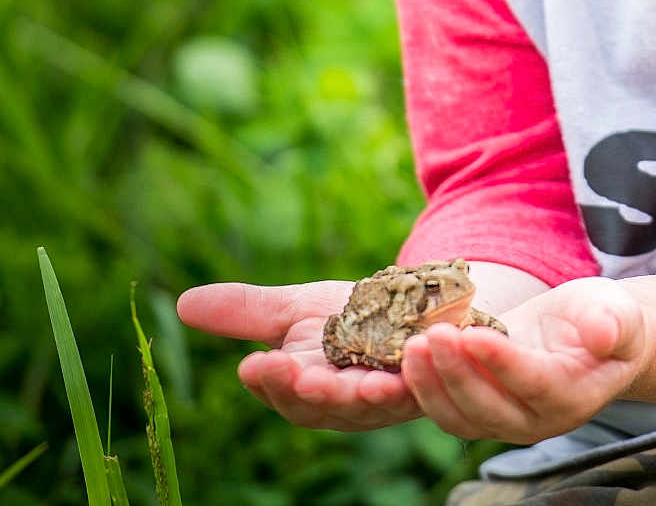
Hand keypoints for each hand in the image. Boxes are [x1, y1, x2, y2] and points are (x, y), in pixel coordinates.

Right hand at [177, 281, 421, 430]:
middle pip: (320, 404)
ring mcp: (381, 399)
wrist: (414, 308)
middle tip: (298, 375)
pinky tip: (412, 357)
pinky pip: (418, 388)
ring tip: (363, 382)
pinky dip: (414, 376)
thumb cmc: (350, 315)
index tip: (253, 364)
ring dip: (363, 394)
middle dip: (309, 391)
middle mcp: (339, 400)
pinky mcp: (421, 386)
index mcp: (303, 385)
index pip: (279, 389)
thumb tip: (183, 302)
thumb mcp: (298, 308)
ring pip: (368, 403)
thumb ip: (247, 312)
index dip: (269, 381)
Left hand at [401, 276, 645, 443]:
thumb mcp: (620, 313)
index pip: (532, 383)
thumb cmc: (607, 320)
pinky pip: (445, 409)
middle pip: (488, 408)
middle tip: (431, 334)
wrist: (591, 337)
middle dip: (456, 373)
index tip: (470, 334)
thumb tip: (604, 334)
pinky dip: (422, 388)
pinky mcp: (480, 410)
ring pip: (460, 417)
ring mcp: (505, 420)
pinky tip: (407, 356)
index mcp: (574, 396)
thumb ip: (614, 324)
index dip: (500, 362)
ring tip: (412, 346)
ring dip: (431, 385)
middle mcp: (537, 420)